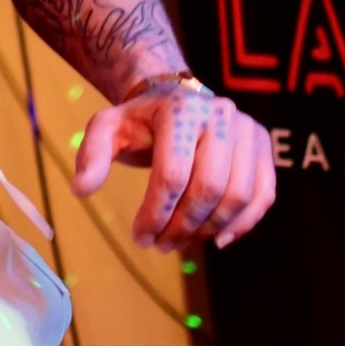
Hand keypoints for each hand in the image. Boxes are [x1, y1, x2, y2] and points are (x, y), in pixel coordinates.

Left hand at [72, 87, 275, 253]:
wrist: (176, 100)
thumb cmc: (140, 121)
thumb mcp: (108, 129)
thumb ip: (92, 155)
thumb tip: (81, 189)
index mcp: (180, 109)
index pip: (172, 173)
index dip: (156, 213)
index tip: (139, 237)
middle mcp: (221, 114)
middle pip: (208, 187)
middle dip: (182, 226)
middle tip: (161, 246)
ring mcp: (247, 130)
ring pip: (238, 195)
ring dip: (209, 230)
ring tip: (182, 242)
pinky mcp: (263, 148)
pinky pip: (263, 194)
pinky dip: (244, 224)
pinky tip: (217, 240)